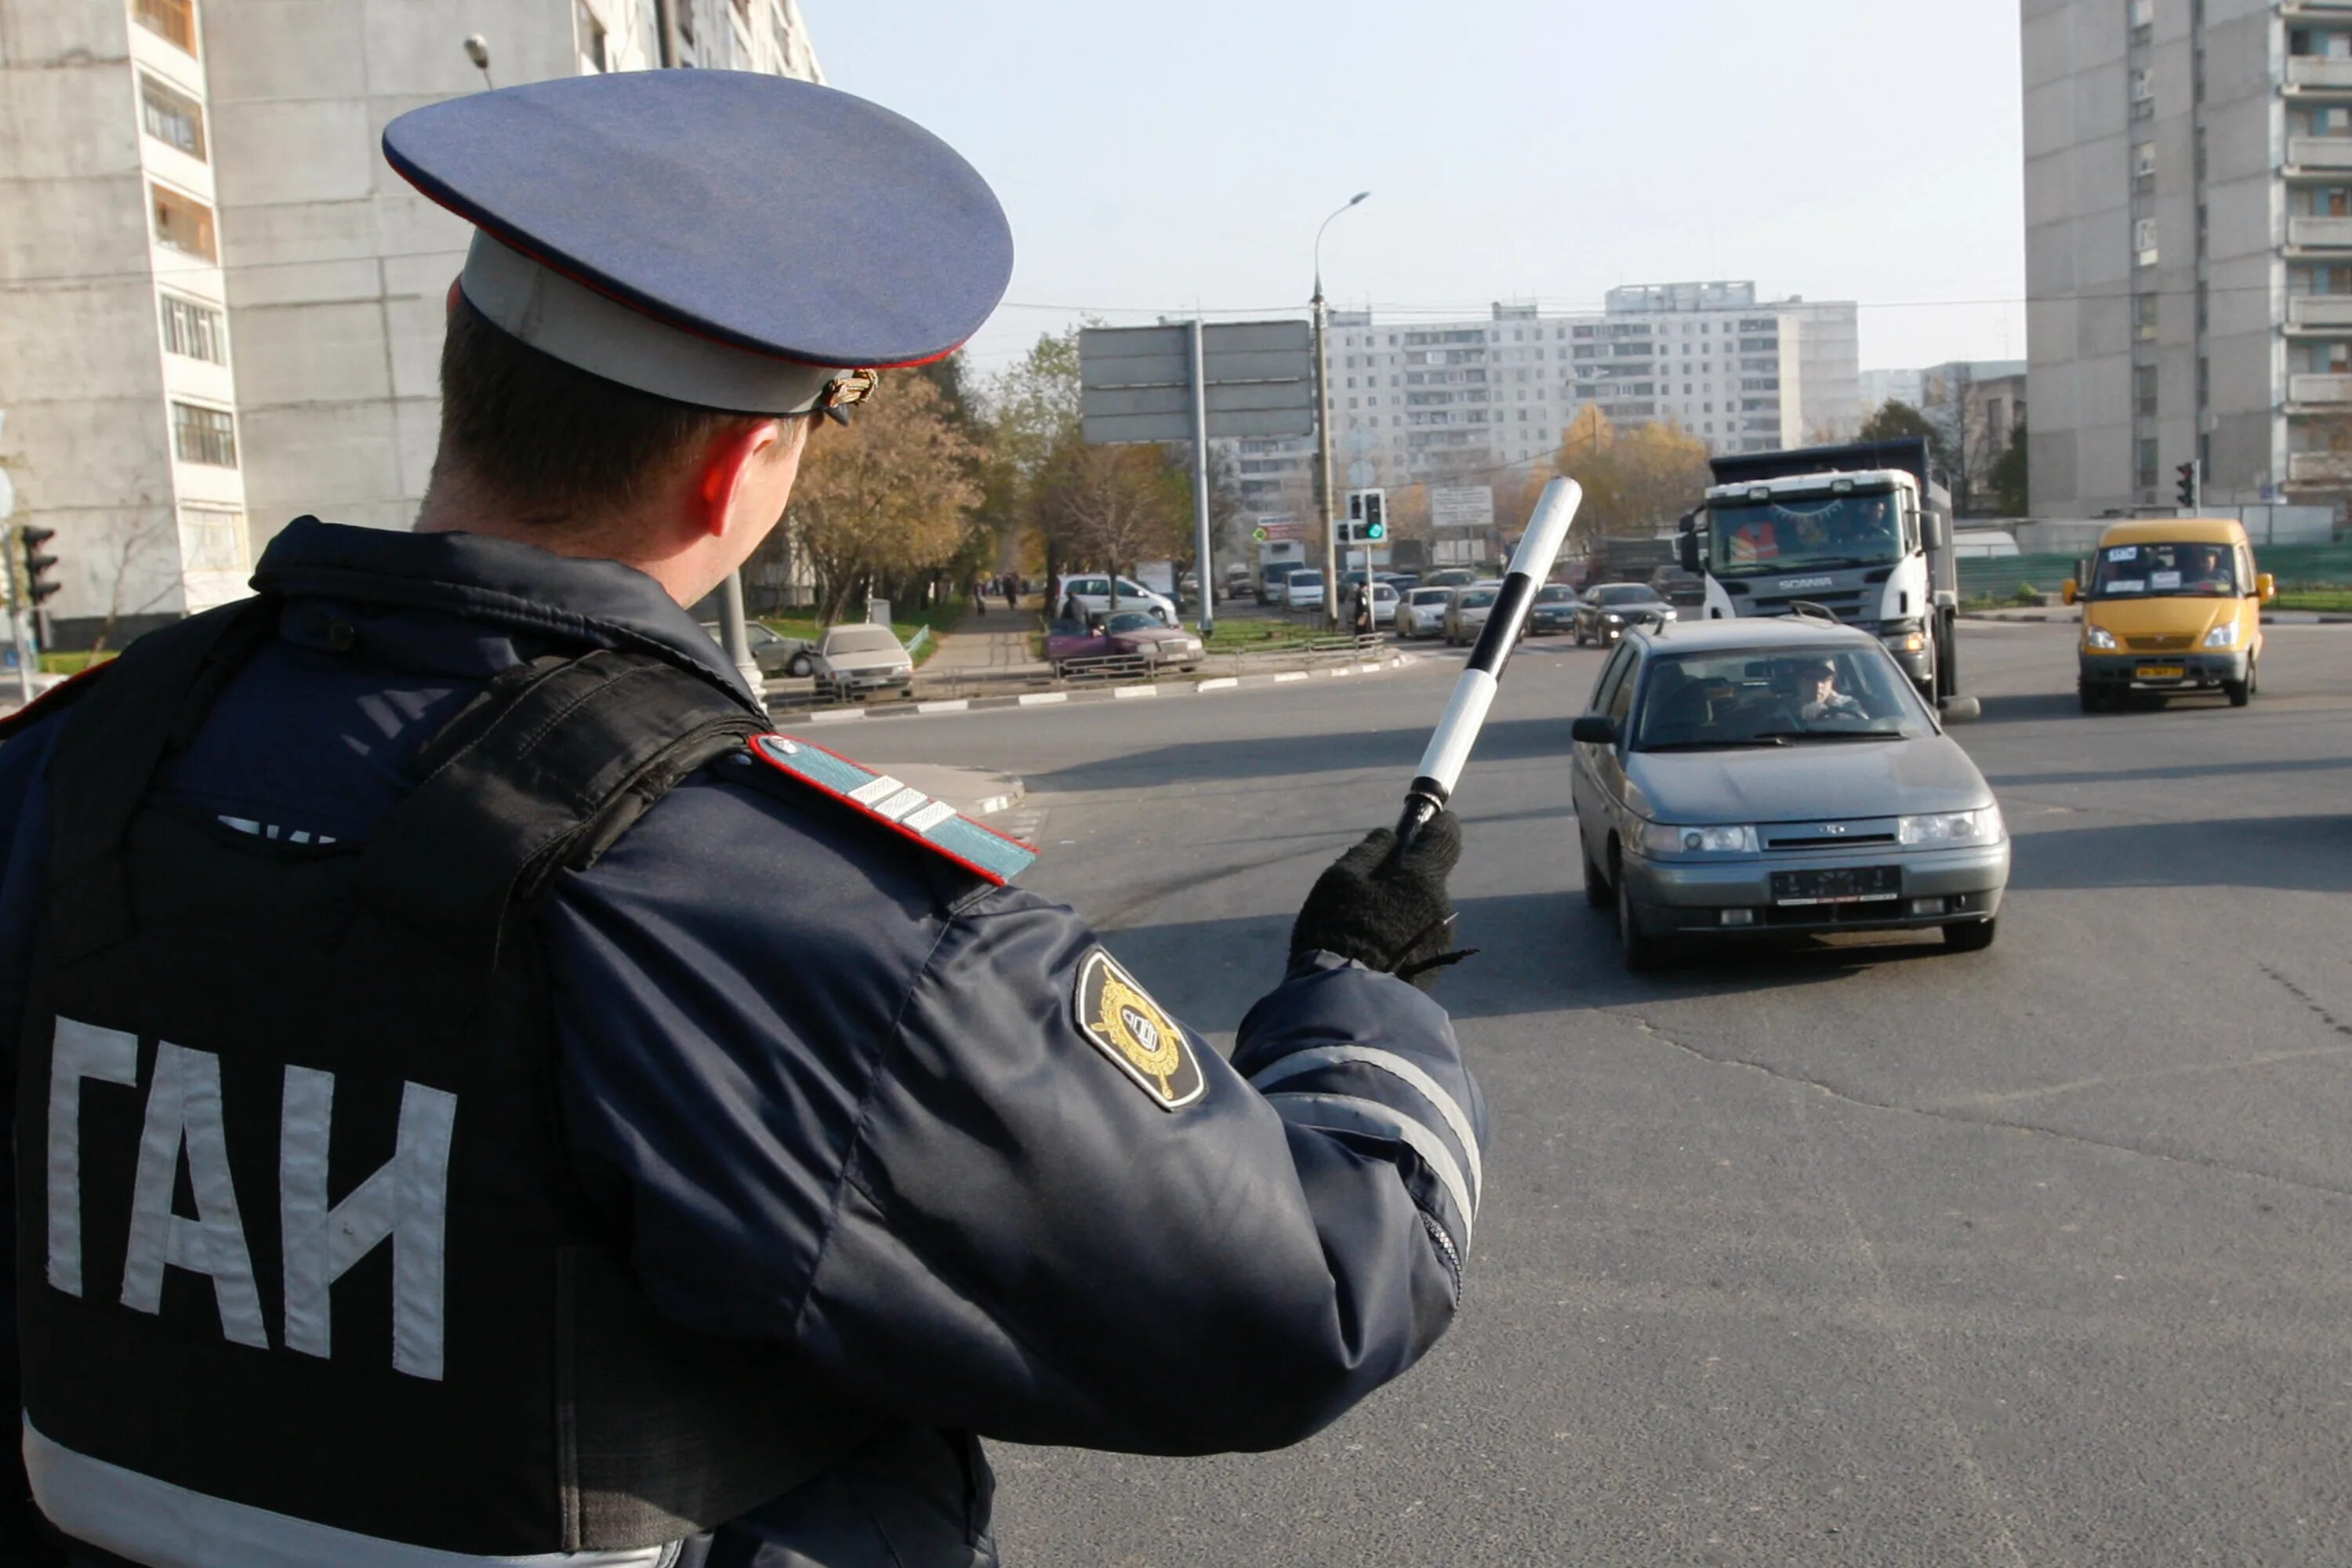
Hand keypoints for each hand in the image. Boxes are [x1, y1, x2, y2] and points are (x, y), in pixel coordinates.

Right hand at [1289, 812, 1468, 991]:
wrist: (1346, 1001)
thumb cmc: (1337, 930)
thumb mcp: (1340, 880)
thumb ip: (1369, 852)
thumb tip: (1390, 836)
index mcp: (1421, 879)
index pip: (1446, 838)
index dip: (1438, 825)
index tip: (1428, 821)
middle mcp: (1440, 907)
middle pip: (1427, 878)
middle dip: (1404, 876)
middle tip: (1367, 887)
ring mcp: (1440, 941)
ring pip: (1421, 910)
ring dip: (1400, 909)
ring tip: (1362, 928)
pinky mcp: (1433, 969)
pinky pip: (1419, 938)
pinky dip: (1400, 935)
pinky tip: (1372, 950)